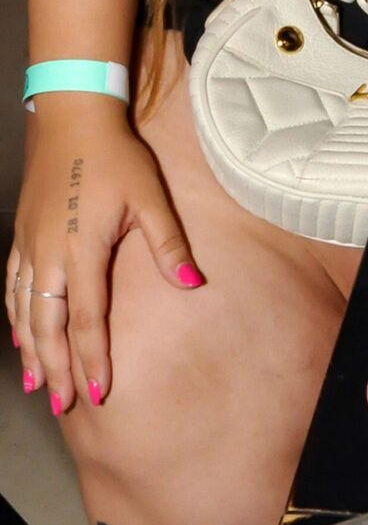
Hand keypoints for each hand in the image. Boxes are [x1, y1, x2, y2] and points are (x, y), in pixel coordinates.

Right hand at [8, 99, 202, 415]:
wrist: (72, 118)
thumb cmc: (117, 158)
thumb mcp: (150, 198)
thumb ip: (169, 245)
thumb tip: (193, 283)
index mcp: (83, 252)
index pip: (88, 321)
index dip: (92, 360)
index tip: (99, 394)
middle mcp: (49, 257)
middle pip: (48, 327)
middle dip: (55, 369)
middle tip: (62, 405)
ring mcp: (30, 247)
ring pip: (24, 312)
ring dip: (31, 350)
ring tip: (37, 383)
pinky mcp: (21, 236)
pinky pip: (11, 287)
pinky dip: (14, 317)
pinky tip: (20, 334)